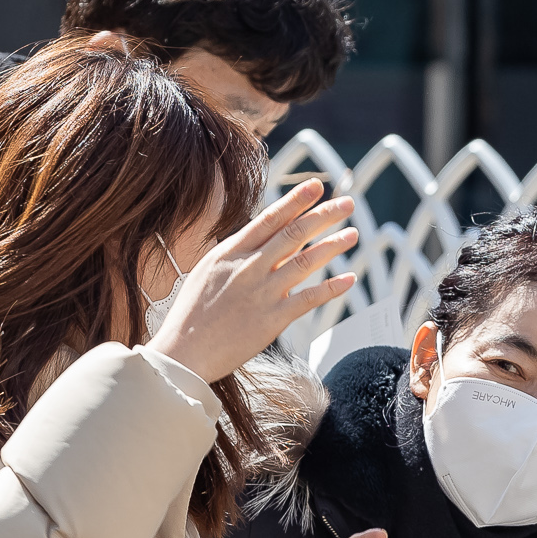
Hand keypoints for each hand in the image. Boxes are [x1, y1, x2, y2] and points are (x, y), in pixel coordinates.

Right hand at [147, 179, 358, 382]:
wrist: (183, 351)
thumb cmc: (192, 313)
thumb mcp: (209, 271)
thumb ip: (237, 254)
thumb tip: (264, 240)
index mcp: (231, 252)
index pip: (269, 219)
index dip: (296, 201)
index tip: (316, 186)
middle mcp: (249, 268)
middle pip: (293, 234)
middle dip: (324, 215)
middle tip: (347, 202)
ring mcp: (262, 292)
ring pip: (306, 261)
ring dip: (333, 245)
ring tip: (353, 233)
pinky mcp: (272, 319)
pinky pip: (308, 299)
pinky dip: (331, 288)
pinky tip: (350, 278)